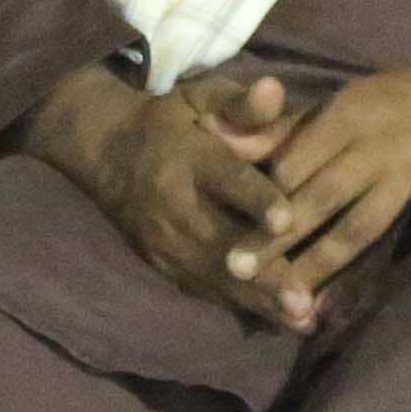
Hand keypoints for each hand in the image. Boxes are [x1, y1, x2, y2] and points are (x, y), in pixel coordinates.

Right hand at [25, 66, 293, 309]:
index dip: (256, 201)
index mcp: (189, 160)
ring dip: (260, 302)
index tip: (287, 219)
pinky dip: (242, 308)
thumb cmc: (171, 122)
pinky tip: (280, 323)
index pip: (226, 181)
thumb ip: (240, 102)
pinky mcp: (165, 267)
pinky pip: (206, 292)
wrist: (106, 154)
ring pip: (216, 279)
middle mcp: (176, 207)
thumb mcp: (200, 97)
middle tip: (304, 300)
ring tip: (303, 320)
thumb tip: (274, 89)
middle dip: (264, 274)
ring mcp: (167, 244)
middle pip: (224, 244)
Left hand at [240, 61, 410, 325]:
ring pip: (352, 229)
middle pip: (320, 197)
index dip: (260, 195)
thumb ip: (271, 130)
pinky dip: (350, 280)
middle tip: (235, 269)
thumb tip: (215, 137)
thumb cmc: (372, 106)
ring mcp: (399, 181)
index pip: (295, 161)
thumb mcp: (324, 106)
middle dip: (277, 237)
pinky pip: (378, 247)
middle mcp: (373, 149)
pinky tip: (321, 307)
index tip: (220, 223)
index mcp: (345, 116)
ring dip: (313, 267)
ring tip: (278, 300)